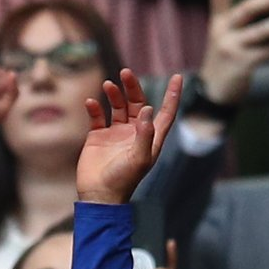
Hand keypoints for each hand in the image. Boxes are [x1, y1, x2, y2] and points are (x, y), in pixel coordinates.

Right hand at [74, 72, 176, 204]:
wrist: (99, 195)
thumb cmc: (123, 180)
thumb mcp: (139, 158)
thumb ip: (144, 133)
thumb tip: (147, 108)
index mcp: (150, 138)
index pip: (165, 113)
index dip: (173, 96)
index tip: (178, 77)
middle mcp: (134, 133)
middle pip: (138, 104)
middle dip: (133, 87)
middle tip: (126, 73)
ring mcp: (116, 134)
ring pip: (118, 107)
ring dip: (114, 94)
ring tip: (108, 85)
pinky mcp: (98, 137)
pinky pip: (97, 117)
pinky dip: (94, 107)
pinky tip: (91, 102)